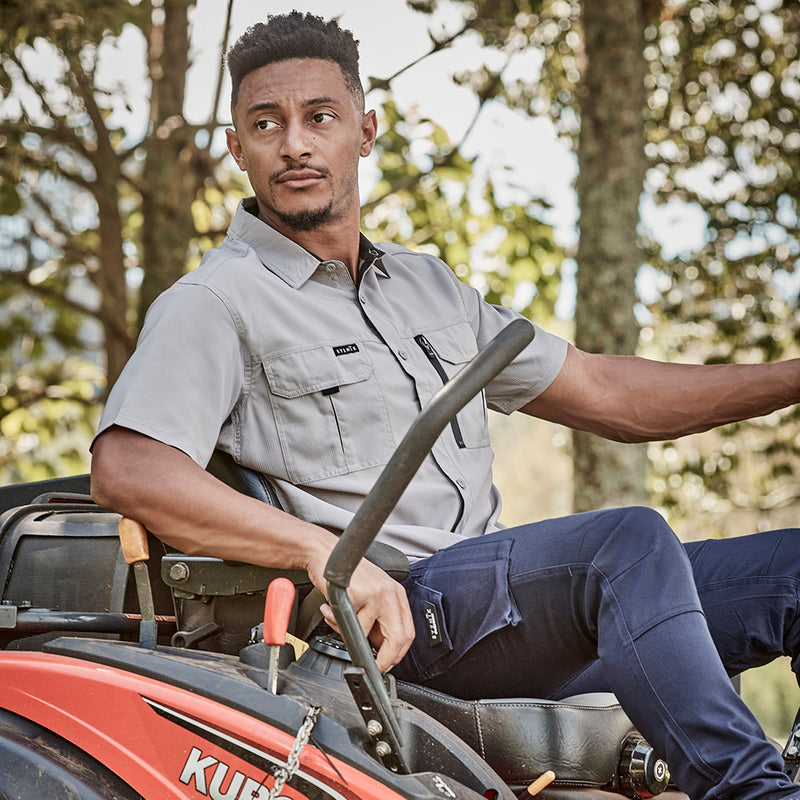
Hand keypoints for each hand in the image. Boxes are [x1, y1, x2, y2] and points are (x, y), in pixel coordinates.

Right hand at [308, 555, 414, 672]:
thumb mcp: (372, 596)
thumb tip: (379, 649)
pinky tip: (329, 608)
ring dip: (346, 634)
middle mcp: (391, 594)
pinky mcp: (358, 594)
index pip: (408, 633)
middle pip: (399, 638)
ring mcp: (376, 594)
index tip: (385, 664)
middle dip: (385, 659)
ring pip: (366, 634)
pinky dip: (333, 622)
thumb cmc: (347, 575)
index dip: (396, 655)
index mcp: (397, 596)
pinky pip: (347, 623)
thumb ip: (378, 621)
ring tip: (336, 619)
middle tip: (372, 665)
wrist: (326, 552)